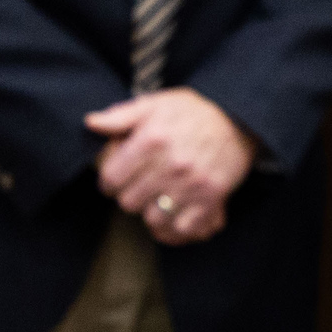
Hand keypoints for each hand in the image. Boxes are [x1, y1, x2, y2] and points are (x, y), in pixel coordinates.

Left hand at [86, 88, 256, 244]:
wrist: (240, 118)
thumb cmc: (194, 111)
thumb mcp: (156, 104)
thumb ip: (121, 115)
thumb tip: (91, 123)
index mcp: (151, 140)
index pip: (110, 179)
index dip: (109, 181)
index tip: (117, 179)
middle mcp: (170, 164)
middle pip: (128, 202)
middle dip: (129, 195)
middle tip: (139, 187)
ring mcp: (192, 183)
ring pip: (152, 218)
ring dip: (151, 211)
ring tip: (157, 199)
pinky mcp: (212, 197)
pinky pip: (183, 227)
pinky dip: (175, 225)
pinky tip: (174, 212)